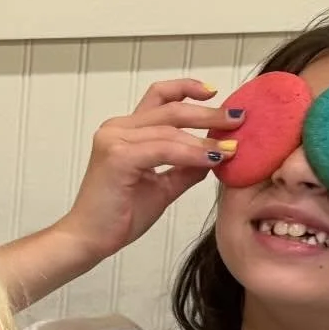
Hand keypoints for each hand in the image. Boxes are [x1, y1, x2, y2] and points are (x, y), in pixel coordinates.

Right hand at [59, 79, 242, 266]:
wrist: (90, 240)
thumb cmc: (119, 215)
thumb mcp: (162, 187)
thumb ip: (186, 168)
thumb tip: (216, 154)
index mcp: (125, 131)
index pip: (159, 98)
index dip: (186, 89)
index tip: (214, 92)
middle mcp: (117, 128)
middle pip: (170, 109)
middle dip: (208, 112)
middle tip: (238, 118)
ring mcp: (114, 140)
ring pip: (170, 130)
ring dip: (205, 138)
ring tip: (231, 147)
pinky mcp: (117, 157)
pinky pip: (164, 149)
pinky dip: (191, 153)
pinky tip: (212, 158)